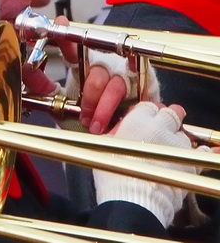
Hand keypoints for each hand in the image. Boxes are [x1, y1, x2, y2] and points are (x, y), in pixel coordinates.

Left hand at [56, 17, 159, 133]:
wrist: (116, 135)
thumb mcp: (64, 104)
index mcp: (84, 65)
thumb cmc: (89, 116)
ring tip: (95, 125)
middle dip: (89, 96)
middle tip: (83, 116)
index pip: (74, 49)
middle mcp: (106, 65)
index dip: (67, 38)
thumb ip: (45, 89)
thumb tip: (26, 72)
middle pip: (96, 72)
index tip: (60, 25)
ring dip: (104, 109)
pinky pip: (136, 96)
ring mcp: (126, 74)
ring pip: (115, 86)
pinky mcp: (146, 86)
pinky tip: (118, 123)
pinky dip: (124, 112)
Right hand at [94, 101, 195, 226]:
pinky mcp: (192, 162)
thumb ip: (114, 133)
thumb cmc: (113, 174)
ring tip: (169, 149)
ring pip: (184, 133)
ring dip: (178, 138)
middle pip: (172, 113)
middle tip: (160, 129)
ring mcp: (179, 144)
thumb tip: (117, 131)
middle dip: (168, 119)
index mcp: (137, 119)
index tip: (142, 121)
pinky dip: (199, 151)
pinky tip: (192, 154)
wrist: (134, 199)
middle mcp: (161, 127)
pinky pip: (202, 150)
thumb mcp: (102, 146)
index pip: (148, 106)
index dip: (146, 113)